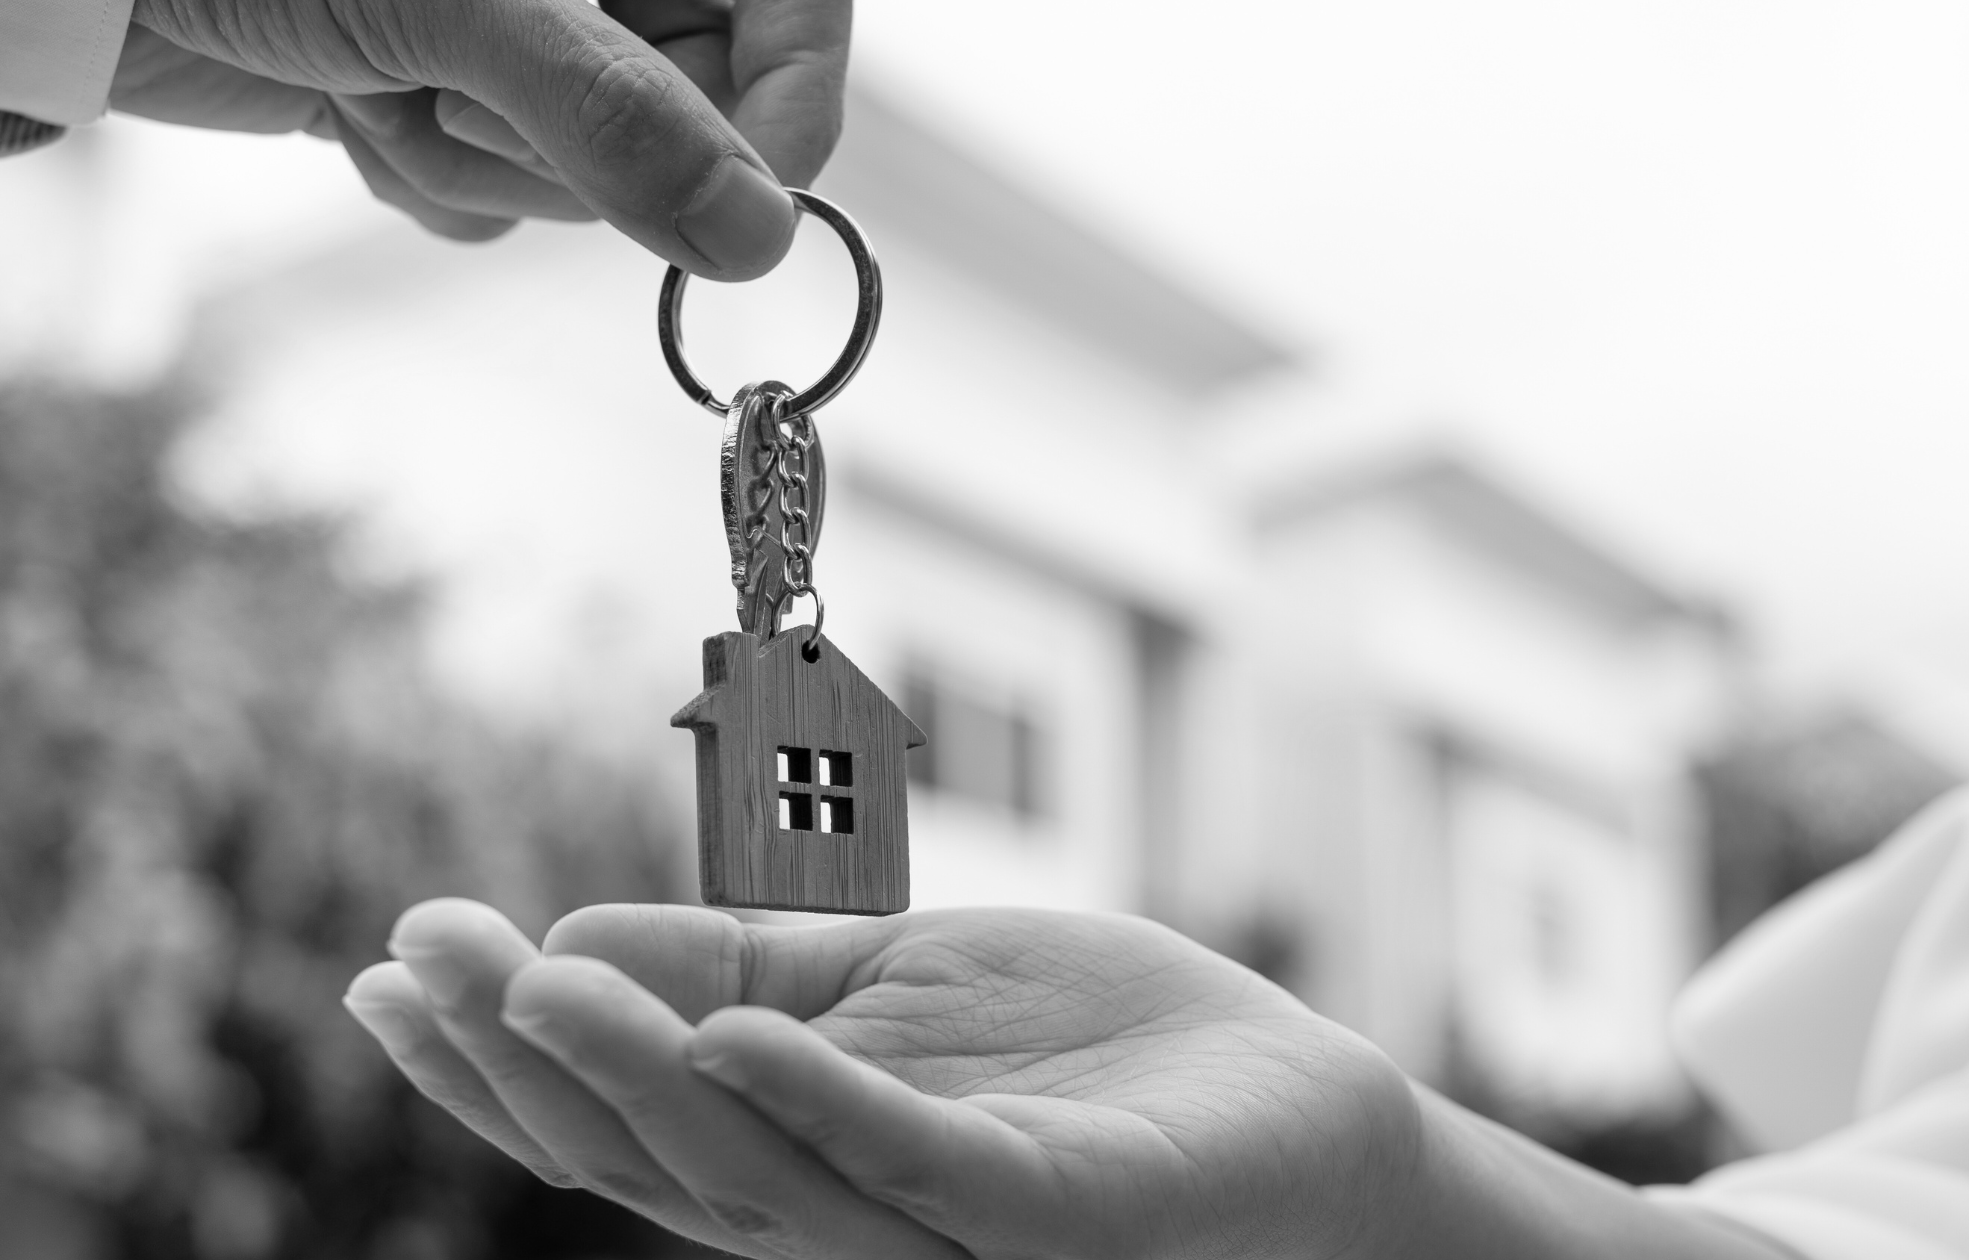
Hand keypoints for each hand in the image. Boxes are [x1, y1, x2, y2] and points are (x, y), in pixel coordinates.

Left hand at [115, 0, 850, 274]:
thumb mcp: (459, 8)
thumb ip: (619, 116)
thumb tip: (760, 238)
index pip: (796, 12)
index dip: (790, 112)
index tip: (747, 212)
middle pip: (702, 110)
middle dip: (582, 141)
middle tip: (460, 92)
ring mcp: (531, 35)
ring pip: (601, 171)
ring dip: (481, 158)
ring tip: (383, 78)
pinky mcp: (459, 94)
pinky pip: (509, 195)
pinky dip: (427, 175)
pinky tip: (354, 104)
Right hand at [345, 899, 1428, 1258]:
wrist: (1289, 1100)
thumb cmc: (1091, 1049)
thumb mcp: (891, 982)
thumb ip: (749, 971)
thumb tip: (570, 944)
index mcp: (803, 1154)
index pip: (623, 1126)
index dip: (496, 1065)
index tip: (392, 968)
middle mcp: (854, 1215)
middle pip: (659, 1162)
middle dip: (527, 1066)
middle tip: (425, 956)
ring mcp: (953, 1228)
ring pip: (761, 1178)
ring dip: (637, 1077)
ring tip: (533, 980)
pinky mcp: (1058, 1214)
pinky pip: (926, 1171)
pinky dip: (823, 1107)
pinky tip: (733, 1037)